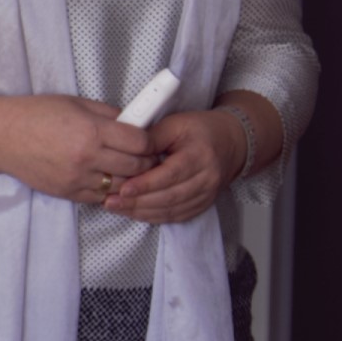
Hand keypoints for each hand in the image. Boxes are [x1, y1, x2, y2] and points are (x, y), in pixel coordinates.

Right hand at [8, 95, 156, 210]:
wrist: (2, 137)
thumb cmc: (36, 114)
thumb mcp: (76, 103)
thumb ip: (108, 114)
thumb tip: (133, 123)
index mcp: (92, 130)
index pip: (140, 142)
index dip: (150, 142)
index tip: (150, 141)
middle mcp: (87, 157)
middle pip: (136, 167)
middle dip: (146, 162)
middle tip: (146, 157)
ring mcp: (77, 178)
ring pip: (121, 186)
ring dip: (130, 179)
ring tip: (128, 169)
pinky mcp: (68, 193)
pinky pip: (100, 197)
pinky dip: (109, 190)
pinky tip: (107, 179)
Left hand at [105, 109, 239, 226]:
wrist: (230, 143)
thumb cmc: (201, 130)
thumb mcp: (176, 124)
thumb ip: (151, 137)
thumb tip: (126, 150)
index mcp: (200, 155)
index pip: (171, 174)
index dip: (146, 184)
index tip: (123, 188)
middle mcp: (207, 178)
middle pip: (169, 196)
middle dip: (137, 202)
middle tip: (110, 201)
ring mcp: (207, 194)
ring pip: (172, 210)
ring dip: (142, 212)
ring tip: (117, 207)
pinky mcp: (202, 204)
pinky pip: (176, 216)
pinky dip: (154, 217)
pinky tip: (134, 212)